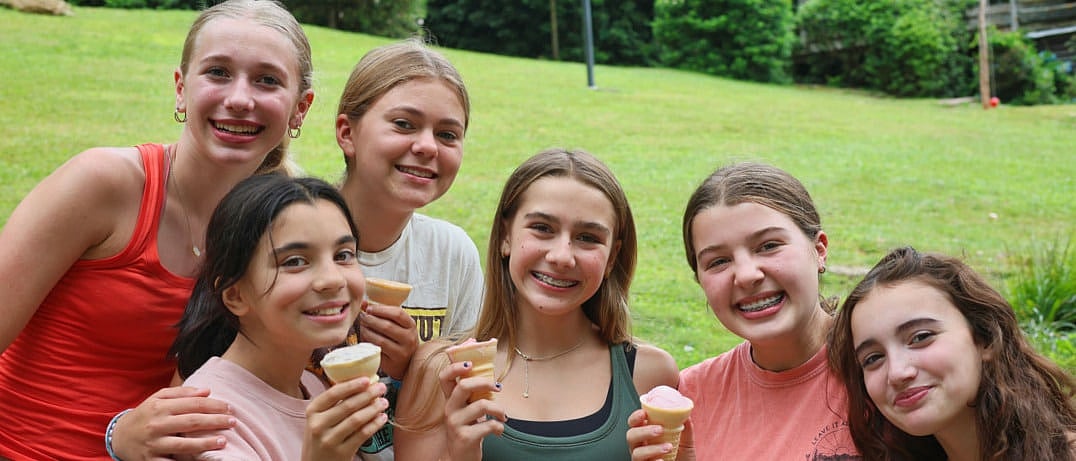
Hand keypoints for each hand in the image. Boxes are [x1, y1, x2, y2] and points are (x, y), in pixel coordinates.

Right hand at [111, 386, 233, 460]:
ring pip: (184, 444)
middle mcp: (157, 424)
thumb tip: (207, 390)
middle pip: (192, 422)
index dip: (214, 405)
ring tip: (223, 441)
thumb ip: (183, 393)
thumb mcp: (158, 398)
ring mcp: (154, 443)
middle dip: (215, 422)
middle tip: (233, 422)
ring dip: (206, 443)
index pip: (193, 404)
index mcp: (161, 407)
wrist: (118, 436)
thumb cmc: (145, 415)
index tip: (230, 408)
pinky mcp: (151, 460)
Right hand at [303, 377, 387, 460]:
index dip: (351, 385)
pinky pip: (362, 434)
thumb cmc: (321, 435)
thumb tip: (362, 383)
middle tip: (381, 388)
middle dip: (368, 394)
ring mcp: (329, 440)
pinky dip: (375, 424)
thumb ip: (335, 402)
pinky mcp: (341, 453)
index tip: (367, 379)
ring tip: (384, 402)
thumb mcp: (320, 418)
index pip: (333, 393)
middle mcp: (318, 425)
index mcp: (312, 411)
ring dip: (373, 408)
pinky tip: (382, 418)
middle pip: (347, 405)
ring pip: (356, 420)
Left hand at [358, 301, 416, 379]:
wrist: (405, 363)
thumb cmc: (398, 339)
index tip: (369, 308)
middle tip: (362, 317)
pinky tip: (364, 338)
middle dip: (371, 320)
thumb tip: (364, 303)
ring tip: (362, 326)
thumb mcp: (397, 325)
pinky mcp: (392, 363)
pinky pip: (377, 350)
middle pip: (387, 326)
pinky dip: (368, 343)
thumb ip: (383, 313)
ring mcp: (402, 352)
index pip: (397, 313)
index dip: (381, 309)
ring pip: (380, 339)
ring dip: (367, 331)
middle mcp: (409, 339)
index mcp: (411, 325)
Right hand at [439, 360, 505, 460]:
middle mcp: (450, 409)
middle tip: (498, 387)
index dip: (455, 367)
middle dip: (485, 382)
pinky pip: (488, 425)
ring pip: (481, 405)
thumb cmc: (467, 429)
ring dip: (499, 409)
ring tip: (503, 415)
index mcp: (450, 400)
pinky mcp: (465, 438)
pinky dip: (499, 426)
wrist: (459, 458)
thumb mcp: (467, 410)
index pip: (444, 377)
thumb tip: (491, 374)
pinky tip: (499, 430)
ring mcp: (456, 424)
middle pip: (463, 386)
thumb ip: (473, 394)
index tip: (470, 363)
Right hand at [626, 409, 694, 460]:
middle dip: (644, 431)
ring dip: (652, 449)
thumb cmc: (682, 457)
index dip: (636, 417)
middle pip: (631, 436)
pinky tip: (662, 460)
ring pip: (636, 453)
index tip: (644, 413)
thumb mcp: (686, 442)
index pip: (634, 423)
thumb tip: (686, 415)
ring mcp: (643, 459)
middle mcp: (642, 447)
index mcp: (647, 435)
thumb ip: (686, 429)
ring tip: (668, 447)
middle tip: (660, 430)